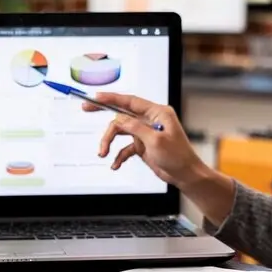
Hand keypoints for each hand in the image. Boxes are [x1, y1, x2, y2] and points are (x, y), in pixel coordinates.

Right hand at [83, 93, 205, 187]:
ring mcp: (145, 133)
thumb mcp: (155, 140)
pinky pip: (125, 147)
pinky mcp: (143, 145)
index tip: (97, 96)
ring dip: (110, 142)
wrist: (185, 175)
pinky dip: (119, 155)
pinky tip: (115, 164)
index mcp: (157, 113)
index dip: (112, 97)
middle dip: (104, 114)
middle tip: (86, 108)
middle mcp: (150, 120)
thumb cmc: (178, 156)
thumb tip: (119, 119)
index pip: (130, 101)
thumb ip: (135, 127)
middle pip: (122, 114)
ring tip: (103, 153)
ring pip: (120, 132)